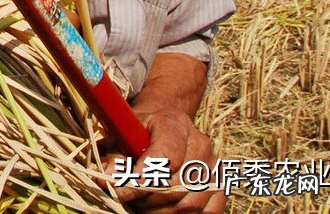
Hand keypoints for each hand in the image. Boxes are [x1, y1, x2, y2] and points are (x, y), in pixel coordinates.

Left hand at [109, 108, 223, 212]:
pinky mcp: (221, 186)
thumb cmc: (138, 132)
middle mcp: (201, 143)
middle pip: (175, 186)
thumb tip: (108, 179)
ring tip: (139, 205)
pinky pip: (207, 213)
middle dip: (145, 199)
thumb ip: (115, 156)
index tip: (118, 189)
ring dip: (159, 212)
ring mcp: (215, 166)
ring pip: (189, 204)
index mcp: (175, 124)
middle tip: (126, 199)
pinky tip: (160, 210)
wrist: (164, 128)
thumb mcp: (122, 135)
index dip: (140, 179)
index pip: (164, 158)